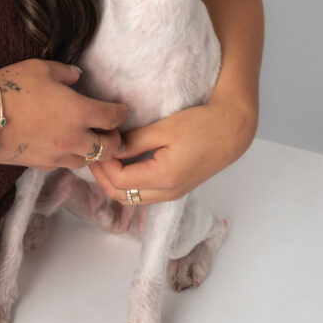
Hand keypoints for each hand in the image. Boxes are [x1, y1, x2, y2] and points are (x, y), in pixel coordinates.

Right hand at [0, 59, 127, 169]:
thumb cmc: (12, 88)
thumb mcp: (40, 68)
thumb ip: (65, 73)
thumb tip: (77, 77)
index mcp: (79, 112)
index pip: (113, 118)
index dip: (121, 113)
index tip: (122, 110)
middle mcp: (74, 138)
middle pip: (108, 149)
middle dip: (114, 140)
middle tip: (110, 131)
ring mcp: (57, 156)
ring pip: (87, 161)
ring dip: (92, 152)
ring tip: (87, 141)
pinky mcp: (40, 165)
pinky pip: (63, 165)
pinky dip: (68, 157)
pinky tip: (61, 146)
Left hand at [88, 100, 254, 204]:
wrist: (231, 131)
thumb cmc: (201, 125)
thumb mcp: (164, 129)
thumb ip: (136, 142)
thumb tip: (111, 149)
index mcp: (164, 178)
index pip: (120, 181)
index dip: (103, 164)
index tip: (96, 144)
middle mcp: (167, 193)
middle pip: (122, 196)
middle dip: (102, 177)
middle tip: (91, 154)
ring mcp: (172, 193)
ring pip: (131, 198)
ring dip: (113, 181)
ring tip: (102, 157)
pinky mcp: (175, 188)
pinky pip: (143, 193)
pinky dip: (127, 182)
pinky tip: (121, 162)